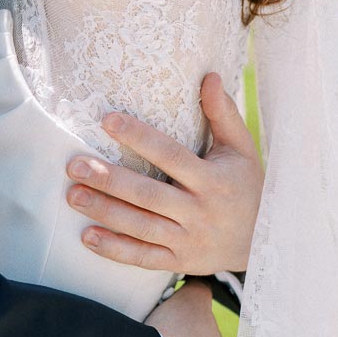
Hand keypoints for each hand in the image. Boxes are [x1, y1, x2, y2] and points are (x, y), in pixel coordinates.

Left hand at [65, 73, 262, 273]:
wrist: (265, 242)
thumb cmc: (247, 185)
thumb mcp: (242, 149)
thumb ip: (223, 113)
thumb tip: (209, 76)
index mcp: (212, 180)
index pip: (170, 155)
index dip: (139, 137)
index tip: (108, 120)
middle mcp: (199, 212)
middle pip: (147, 194)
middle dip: (109, 180)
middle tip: (74, 165)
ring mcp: (188, 240)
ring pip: (141, 226)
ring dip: (105, 211)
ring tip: (72, 195)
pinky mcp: (179, 261)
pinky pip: (144, 257)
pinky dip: (116, 249)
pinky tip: (88, 236)